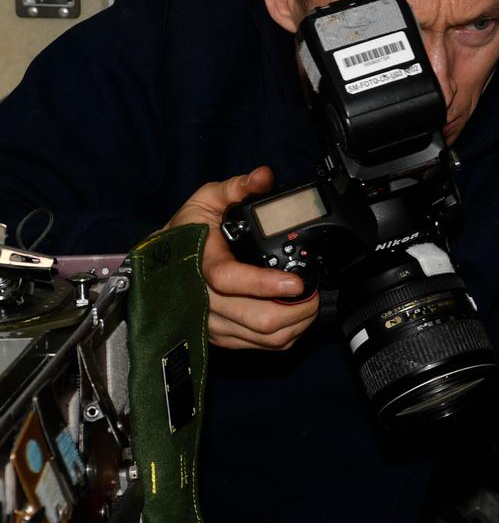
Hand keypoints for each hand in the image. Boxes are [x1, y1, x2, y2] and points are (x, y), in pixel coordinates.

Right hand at [166, 167, 319, 350]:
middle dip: (295, 310)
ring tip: (309, 304)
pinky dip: (282, 336)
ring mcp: (211, 320)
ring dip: (294, 325)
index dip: (264, 285)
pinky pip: (256, 345)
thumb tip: (263, 177)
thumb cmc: (185, 230)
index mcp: (199, 262)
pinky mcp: (218, 335)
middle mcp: (203, 298)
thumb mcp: (207, 199)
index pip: (229, 280)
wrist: (160, 261)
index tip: (295, 281)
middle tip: (313, 293)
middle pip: (254, 318)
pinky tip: (294, 318)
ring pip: (260, 337)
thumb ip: (236, 187)